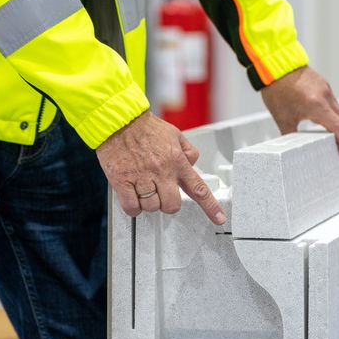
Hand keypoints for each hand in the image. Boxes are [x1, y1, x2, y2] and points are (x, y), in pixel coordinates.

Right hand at [97, 112, 226, 224]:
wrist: (119, 120)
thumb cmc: (144, 127)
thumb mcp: (174, 134)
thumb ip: (187, 151)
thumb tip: (192, 165)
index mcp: (176, 161)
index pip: (198, 188)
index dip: (210, 206)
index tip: (219, 218)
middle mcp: (161, 171)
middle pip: (172, 205)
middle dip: (167, 204)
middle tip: (160, 193)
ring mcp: (142, 176)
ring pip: (151, 207)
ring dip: (148, 203)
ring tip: (143, 188)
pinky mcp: (122, 180)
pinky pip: (132, 207)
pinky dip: (133, 207)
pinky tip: (132, 196)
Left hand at [261, 66, 338, 156]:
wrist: (276, 66)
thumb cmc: (278, 89)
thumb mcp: (282, 118)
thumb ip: (290, 135)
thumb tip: (291, 148)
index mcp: (317, 106)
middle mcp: (325, 97)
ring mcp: (326, 90)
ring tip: (338, 139)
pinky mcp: (324, 85)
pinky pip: (333, 103)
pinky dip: (334, 115)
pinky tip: (329, 122)